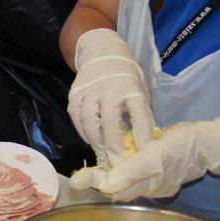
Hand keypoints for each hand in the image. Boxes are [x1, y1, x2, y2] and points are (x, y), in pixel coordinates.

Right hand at [67, 28, 156, 168]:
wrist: (101, 52)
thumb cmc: (126, 77)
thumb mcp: (139, 90)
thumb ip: (140, 114)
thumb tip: (144, 144)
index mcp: (131, 89)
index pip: (139, 116)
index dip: (142, 137)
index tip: (145, 156)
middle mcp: (109, 90)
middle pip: (110, 125)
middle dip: (114, 150)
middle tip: (118, 168)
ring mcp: (89, 93)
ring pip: (90, 125)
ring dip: (97, 145)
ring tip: (104, 160)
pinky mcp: (74, 97)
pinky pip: (78, 121)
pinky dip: (85, 135)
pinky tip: (93, 143)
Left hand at [93, 118, 219, 200]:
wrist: (209, 144)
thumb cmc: (183, 145)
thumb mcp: (156, 153)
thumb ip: (132, 170)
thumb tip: (108, 183)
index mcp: (149, 181)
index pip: (116, 189)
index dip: (99, 183)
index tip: (82, 178)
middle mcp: (151, 187)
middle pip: (120, 190)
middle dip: (103, 183)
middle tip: (86, 175)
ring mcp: (157, 184)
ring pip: (128, 186)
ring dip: (114, 180)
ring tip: (100, 170)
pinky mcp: (162, 179)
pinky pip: (139, 181)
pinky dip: (127, 176)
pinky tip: (121, 166)